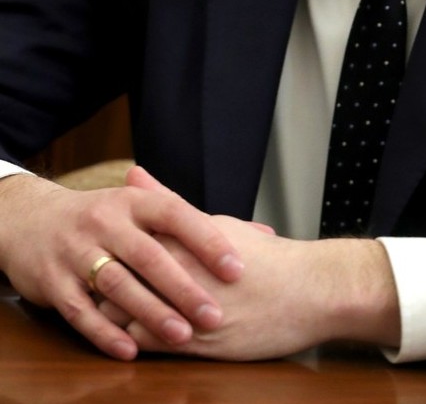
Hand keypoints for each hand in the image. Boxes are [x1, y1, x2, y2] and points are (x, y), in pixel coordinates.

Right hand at [0, 166, 242, 360]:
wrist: (34, 221)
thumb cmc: (107, 219)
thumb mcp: (146, 209)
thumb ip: (198, 223)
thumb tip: (264, 234)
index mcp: (135, 201)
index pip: (176, 215)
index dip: (206, 240)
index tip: (237, 267)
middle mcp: (106, 221)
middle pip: (149, 255)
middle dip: (183, 286)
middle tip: (216, 314)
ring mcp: (78, 251)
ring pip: (118, 284)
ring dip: (150, 312)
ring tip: (182, 335)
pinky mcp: (54, 282)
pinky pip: (82, 310)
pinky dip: (106, 333)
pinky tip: (132, 350)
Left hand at [113, 215, 400, 360]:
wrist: (307, 293)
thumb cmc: (265, 256)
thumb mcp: (215, 222)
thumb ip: (167, 201)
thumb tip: (134, 174)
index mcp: (179, 239)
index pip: (119, 244)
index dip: (101, 247)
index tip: (95, 246)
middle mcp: (177, 273)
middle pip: (114, 279)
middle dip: (99, 282)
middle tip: (94, 278)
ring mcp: (184, 311)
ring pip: (125, 316)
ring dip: (114, 314)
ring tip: (109, 308)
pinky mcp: (194, 345)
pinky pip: (147, 345)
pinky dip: (133, 341)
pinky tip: (132, 336)